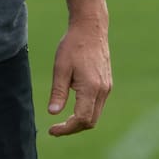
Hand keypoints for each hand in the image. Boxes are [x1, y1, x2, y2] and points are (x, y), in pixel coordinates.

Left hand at [47, 21, 111, 136]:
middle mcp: (102, 90)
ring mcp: (107, 87)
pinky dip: (86, 111)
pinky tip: (73, 106)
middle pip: (90, 121)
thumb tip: (53, 113)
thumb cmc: (73, 45)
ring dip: (80, 120)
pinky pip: (98, 105)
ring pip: (95, 114)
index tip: (51, 130)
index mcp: (91, 87)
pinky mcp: (107, 84)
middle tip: (55, 128)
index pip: (81, 119)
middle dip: (73, 128)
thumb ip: (58, 92)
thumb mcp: (60, 68)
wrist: (90, 28)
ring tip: (62, 120)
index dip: (66, 129)